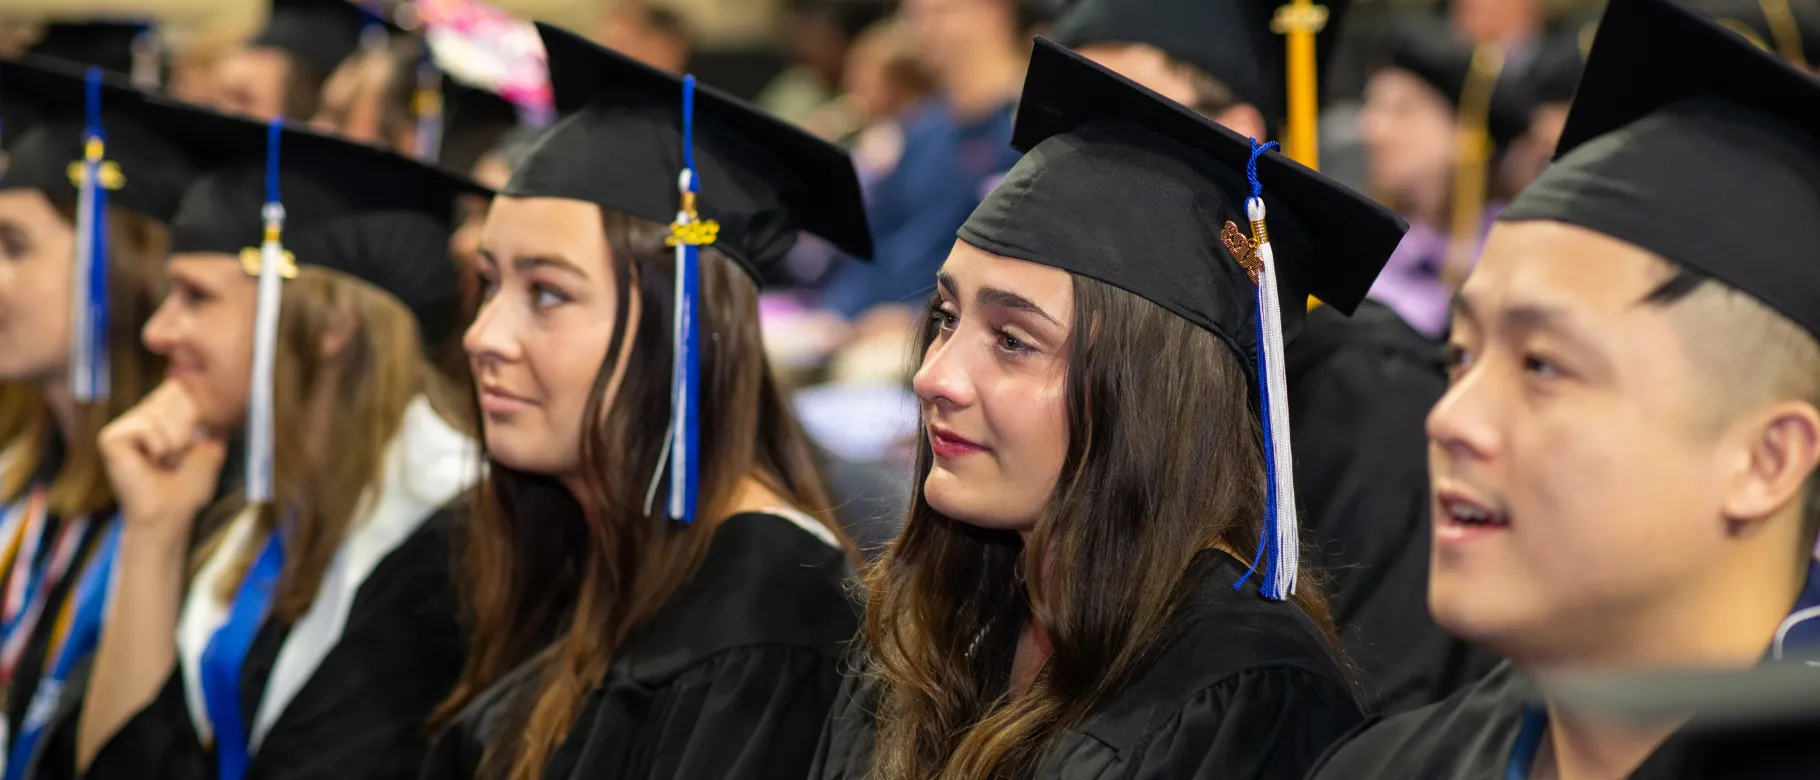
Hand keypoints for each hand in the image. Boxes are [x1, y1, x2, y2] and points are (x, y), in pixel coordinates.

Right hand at [97, 382, 227, 539]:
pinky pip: (145, 425)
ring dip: (173, 441)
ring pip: (160, 411)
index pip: (180, 389)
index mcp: (158, 417)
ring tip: (163, 461)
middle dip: (186, 429)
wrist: (168, 515)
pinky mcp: (110, 438)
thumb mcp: (210, 449)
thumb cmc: (186, 488)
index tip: (190, 446)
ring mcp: (122, 427)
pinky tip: (150, 462)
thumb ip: (212, 421)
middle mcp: (138, 417)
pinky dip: (157, 444)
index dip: (195, 415)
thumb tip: (215, 400)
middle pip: (172, 395)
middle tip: (175, 458)